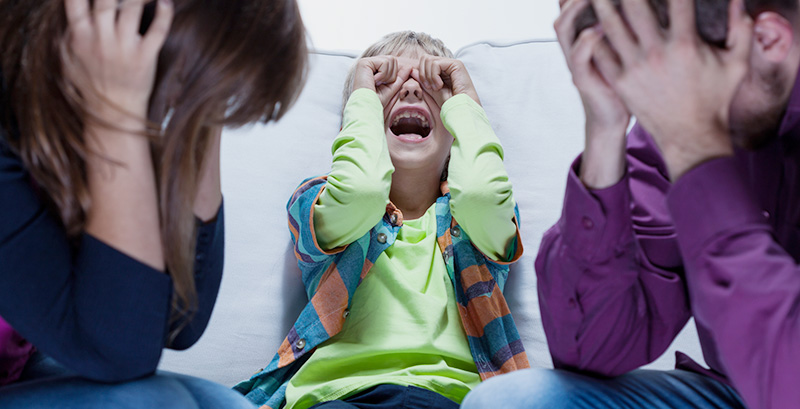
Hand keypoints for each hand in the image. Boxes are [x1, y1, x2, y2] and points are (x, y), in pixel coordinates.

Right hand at [62, 0, 172, 118]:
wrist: (112, 113)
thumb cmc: (90, 84)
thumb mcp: (68, 58)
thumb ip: (67, 33)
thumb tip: (69, 12)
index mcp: (79, 35)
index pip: (75, 1)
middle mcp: (101, 38)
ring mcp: (124, 47)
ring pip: (132, 8)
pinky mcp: (145, 57)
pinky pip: (158, 31)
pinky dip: (164, 13)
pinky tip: (165, 2)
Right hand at [352, 56, 412, 107]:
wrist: (368, 109)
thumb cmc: (377, 102)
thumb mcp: (392, 89)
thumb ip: (400, 77)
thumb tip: (409, 67)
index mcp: (375, 70)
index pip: (393, 64)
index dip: (393, 77)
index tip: (382, 86)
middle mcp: (370, 64)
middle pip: (393, 60)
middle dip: (391, 75)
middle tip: (380, 85)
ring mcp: (366, 62)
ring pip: (390, 59)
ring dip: (387, 76)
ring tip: (376, 84)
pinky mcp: (364, 62)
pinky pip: (385, 62)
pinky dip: (383, 75)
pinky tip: (373, 81)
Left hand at [412, 55, 479, 106]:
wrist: (460, 107)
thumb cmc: (449, 102)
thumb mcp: (432, 91)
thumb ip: (423, 80)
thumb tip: (412, 70)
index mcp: (442, 70)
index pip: (424, 62)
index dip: (421, 73)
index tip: (427, 87)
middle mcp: (447, 64)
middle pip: (425, 58)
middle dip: (423, 73)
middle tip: (430, 86)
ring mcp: (451, 63)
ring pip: (429, 60)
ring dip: (429, 76)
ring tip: (437, 87)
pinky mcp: (456, 64)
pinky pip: (436, 64)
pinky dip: (434, 76)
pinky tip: (440, 85)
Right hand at [556, 0, 630, 188]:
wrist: (614, 118)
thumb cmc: (625, 83)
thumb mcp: (625, 51)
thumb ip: (626, 28)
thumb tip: (645, 7)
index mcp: (584, 39)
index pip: (572, 8)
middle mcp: (574, 47)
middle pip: (563, 12)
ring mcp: (575, 63)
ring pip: (563, 29)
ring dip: (575, 10)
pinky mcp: (582, 79)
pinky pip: (577, 57)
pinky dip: (584, 42)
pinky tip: (598, 30)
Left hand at [590, 0, 751, 179]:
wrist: (690, 135)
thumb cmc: (714, 98)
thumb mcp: (735, 64)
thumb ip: (741, 30)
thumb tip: (739, 1)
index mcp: (686, 44)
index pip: (677, 0)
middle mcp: (657, 53)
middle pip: (635, 6)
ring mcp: (635, 67)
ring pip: (612, 25)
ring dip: (604, 4)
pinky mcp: (620, 81)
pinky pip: (601, 51)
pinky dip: (595, 35)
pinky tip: (592, 23)